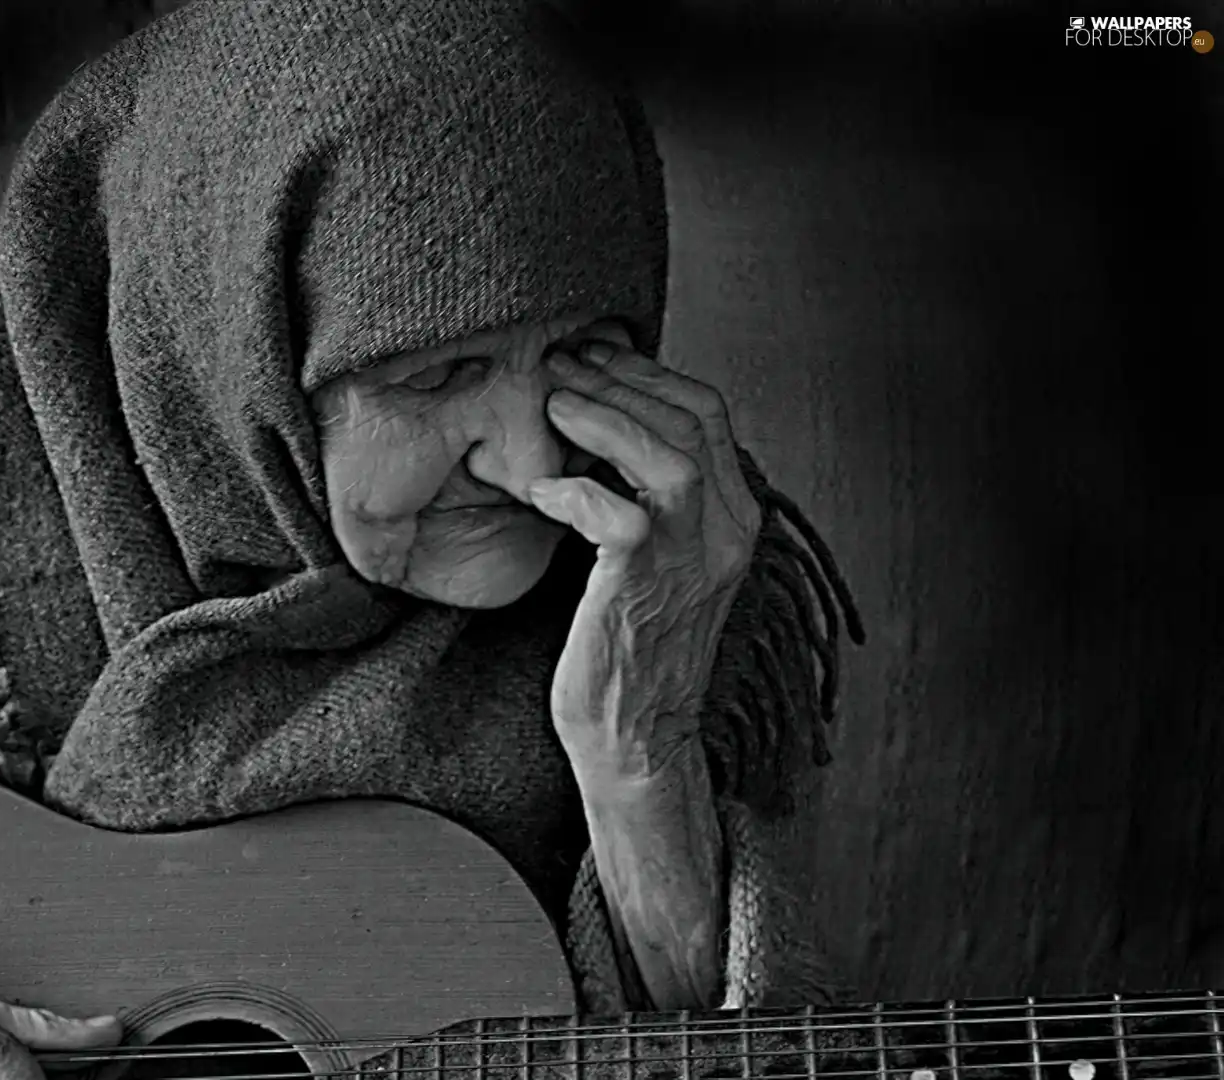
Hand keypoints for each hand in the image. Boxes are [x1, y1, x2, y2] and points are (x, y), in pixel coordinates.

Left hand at [525, 324, 761, 781]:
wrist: (637, 739)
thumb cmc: (631, 647)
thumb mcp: (659, 561)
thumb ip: (652, 499)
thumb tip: (604, 428)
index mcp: (734, 521)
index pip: (710, 415)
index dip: (651, 375)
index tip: (597, 357)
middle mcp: (726, 535)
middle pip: (693, 421)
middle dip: (623, 379)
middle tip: (564, 362)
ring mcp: (691, 562)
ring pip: (670, 457)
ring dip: (606, 417)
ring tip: (553, 400)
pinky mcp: (643, 589)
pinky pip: (618, 515)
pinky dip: (576, 490)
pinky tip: (542, 490)